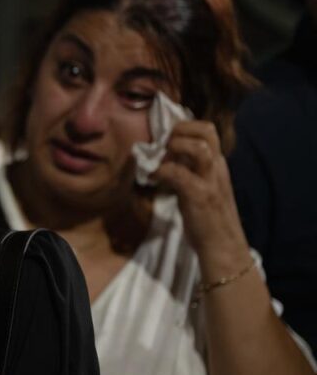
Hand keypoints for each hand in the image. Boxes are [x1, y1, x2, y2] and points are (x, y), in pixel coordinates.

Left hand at [152, 120, 251, 266]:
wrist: (222, 246)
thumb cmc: (207, 217)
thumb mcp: (200, 185)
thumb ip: (189, 169)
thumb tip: (165, 156)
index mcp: (216, 164)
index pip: (207, 130)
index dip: (184, 128)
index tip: (167, 140)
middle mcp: (216, 167)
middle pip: (207, 130)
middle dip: (180, 130)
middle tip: (165, 145)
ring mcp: (210, 180)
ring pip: (200, 147)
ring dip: (175, 147)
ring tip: (162, 160)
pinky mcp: (200, 195)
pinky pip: (179, 173)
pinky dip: (161, 171)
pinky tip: (152, 179)